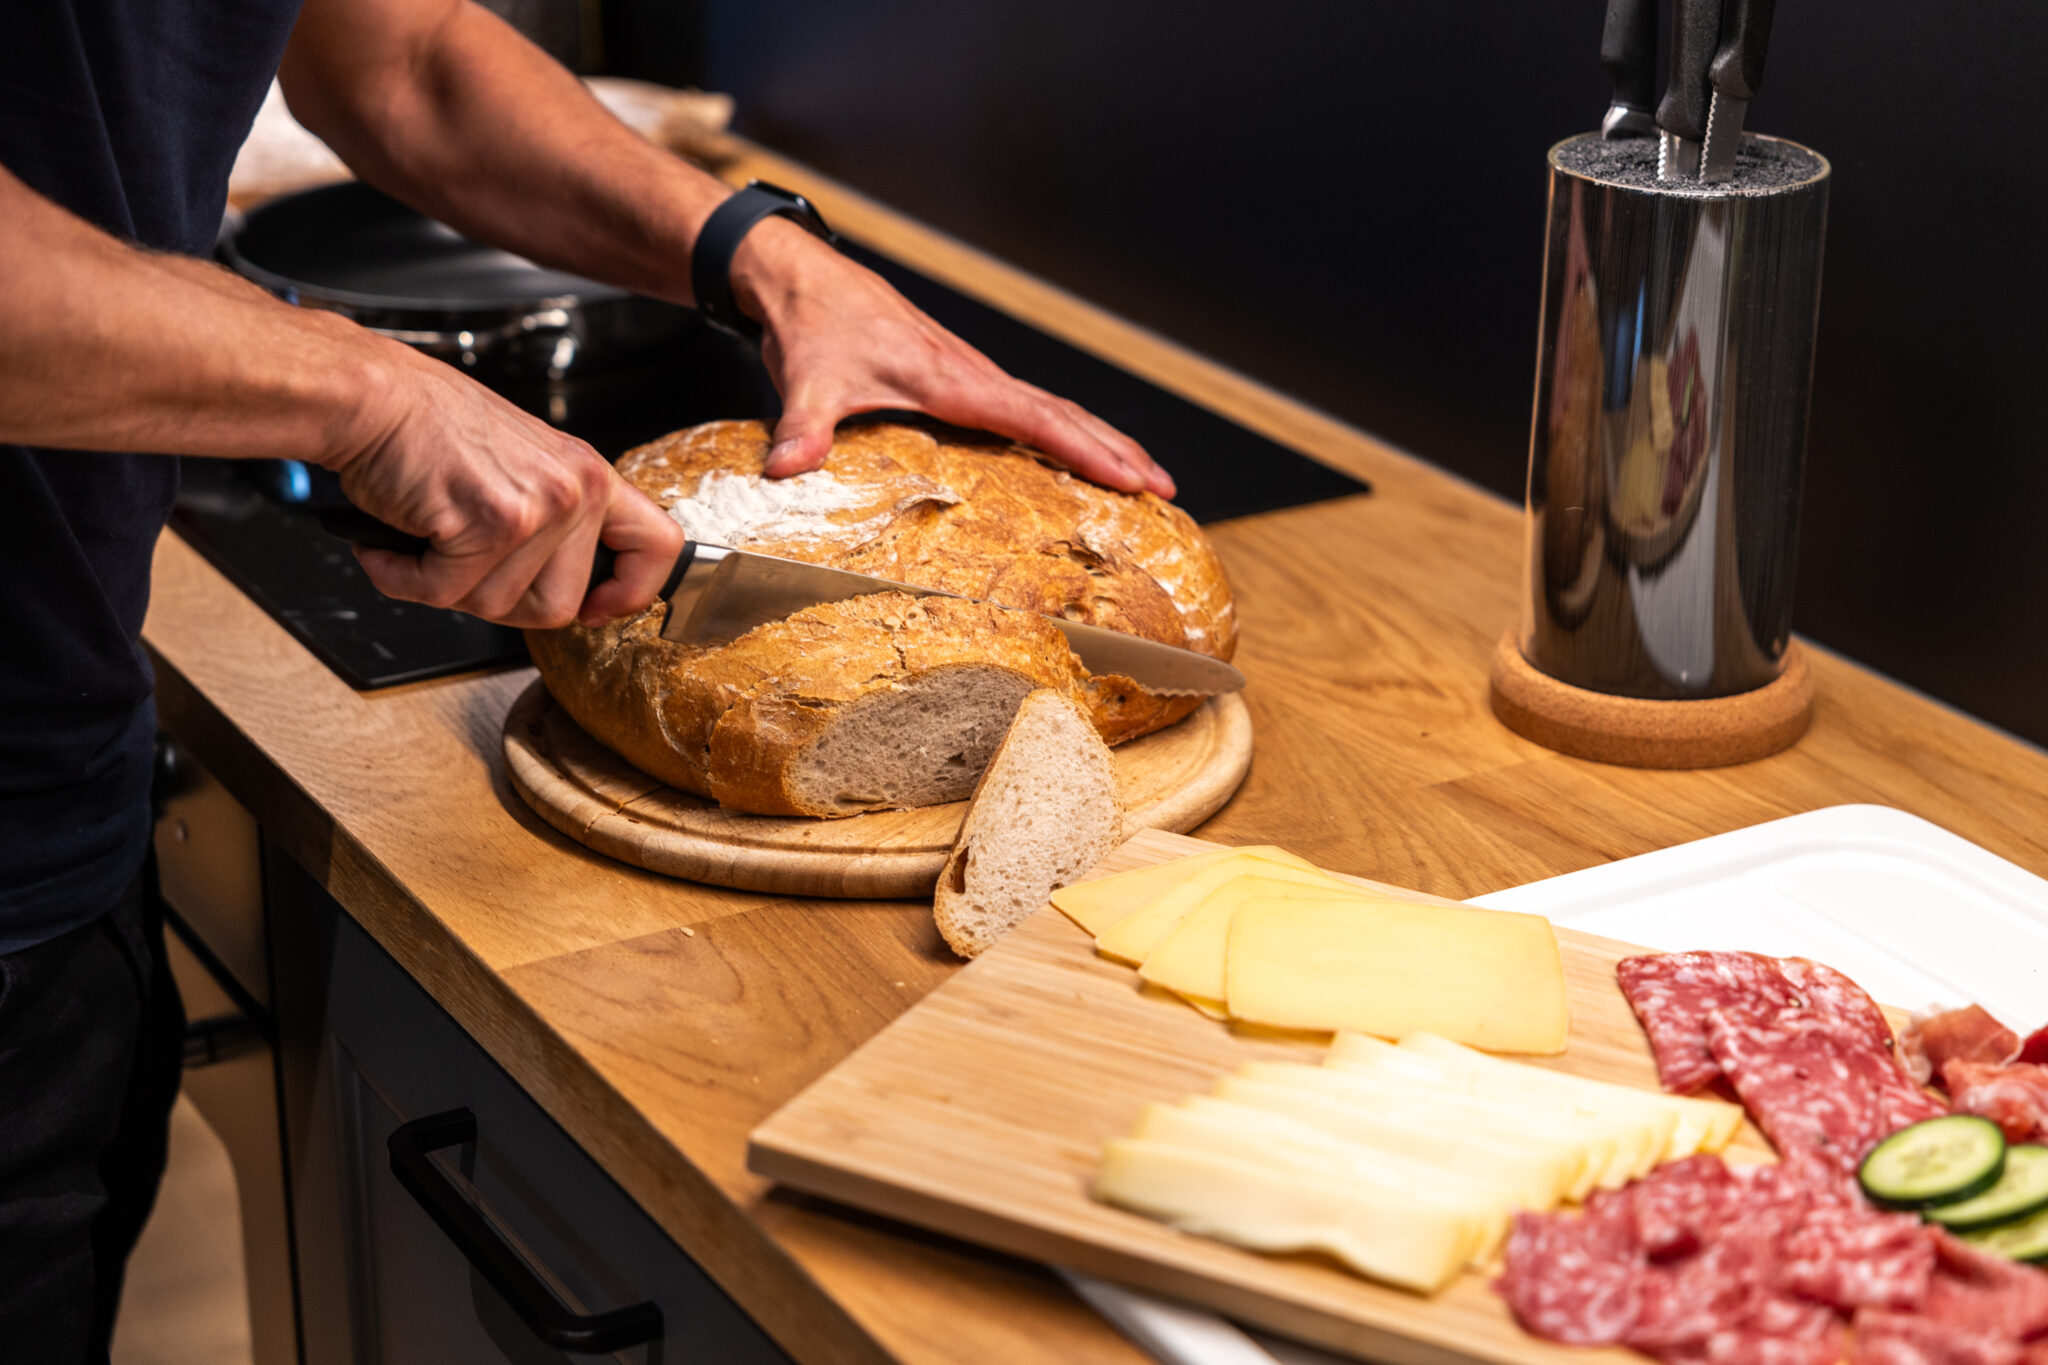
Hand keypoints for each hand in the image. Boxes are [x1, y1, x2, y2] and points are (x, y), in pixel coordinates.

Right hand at [322, 337, 682, 627]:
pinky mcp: (492, 523)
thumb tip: (570, 594)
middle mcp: (576, 489)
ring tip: (426, 535)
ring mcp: (539, 507)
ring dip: (444, 584)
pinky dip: (403, 578)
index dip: (632, 591)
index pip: (658, 546)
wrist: (372, 397)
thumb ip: (556, 522)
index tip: (597, 608)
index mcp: (590, 476)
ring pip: (498, 606)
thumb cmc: (429, 428)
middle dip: (498, 598)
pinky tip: (394, 542)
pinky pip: (444, 594)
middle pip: (558, 606)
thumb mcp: (524, 466)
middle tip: (459, 560)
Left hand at [732, 220, 1176, 498]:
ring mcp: (969, 375)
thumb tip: (785, 468)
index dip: (1087, 450)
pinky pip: (1027, 409)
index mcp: (951, 377)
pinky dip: (1065, 433)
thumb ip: (802, 429)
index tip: (1132, 476)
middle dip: (1118, 451)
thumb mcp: (807, 380)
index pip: (1036, 418)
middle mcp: (971, 374)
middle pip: (1064, 414)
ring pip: (1052, 409)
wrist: (802, 278)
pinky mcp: (958, 378)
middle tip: (1165, 489)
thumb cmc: (813, 323)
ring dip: (1101, 441)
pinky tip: (1077, 456)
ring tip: (1143, 478)